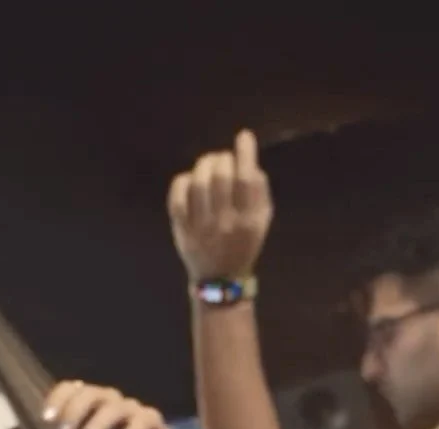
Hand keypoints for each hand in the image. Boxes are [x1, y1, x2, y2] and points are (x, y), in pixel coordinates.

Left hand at [42, 381, 169, 428]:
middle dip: (74, 413)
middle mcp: (108, 399)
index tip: (46, 420)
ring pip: (115, 407)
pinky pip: (145, 419)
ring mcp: (131, 409)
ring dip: (98, 425)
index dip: (57, 399)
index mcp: (86, 399)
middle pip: (91, 394)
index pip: (69, 387)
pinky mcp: (153, 423)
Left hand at [168, 130, 272, 281]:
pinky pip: (177, 197)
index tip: (243, 138)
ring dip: (203, 165)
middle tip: (223, 159)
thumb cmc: (244, 243)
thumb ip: (260, 190)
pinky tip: (190, 181)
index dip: (245, 153)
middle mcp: (226, 223)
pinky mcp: (182, 231)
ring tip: (208, 165)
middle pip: (221, 176)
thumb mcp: (262, 221)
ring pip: (198, 183)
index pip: (247, 179)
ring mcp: (201, 228)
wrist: (221, 280)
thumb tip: (249, 159)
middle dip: (222, 158)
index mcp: (249, 221)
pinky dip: (183, 181)